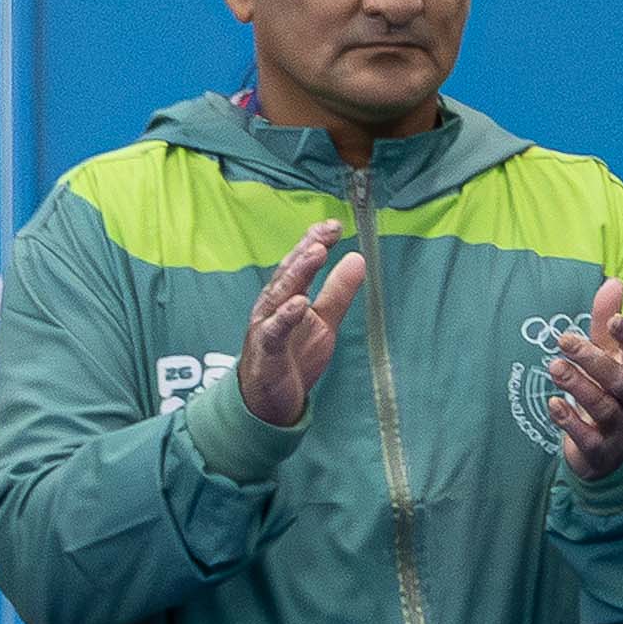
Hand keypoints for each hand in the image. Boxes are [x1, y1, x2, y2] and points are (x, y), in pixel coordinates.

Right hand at [238, 223, 366, 427]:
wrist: (268, 398)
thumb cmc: (293, 355)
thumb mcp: (324, 321)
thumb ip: (339, 292)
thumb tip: (356, 258)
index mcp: (288, 296)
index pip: (301, 264)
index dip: (315, 242)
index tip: (333, 224)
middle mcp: (273, 306)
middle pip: (289, 273)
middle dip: (306, 250)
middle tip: (325, 232)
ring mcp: (266, 327)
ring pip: (279, 295)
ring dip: (297, 273)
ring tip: (315, 253)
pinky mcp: (266, 351)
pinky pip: (274, 331)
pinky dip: (285, 316)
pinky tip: (298, 303)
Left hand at [546, 276, 622, 482]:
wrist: (616, 454)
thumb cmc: (612, 393)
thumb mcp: (612, 358)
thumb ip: (609, 323)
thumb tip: (614, 281)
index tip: (617, 320)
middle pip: (618, 380)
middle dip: (593, 360)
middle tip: (564, 340)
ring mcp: (618, 428)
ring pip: (602, 407)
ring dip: (578, 386)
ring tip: (554, 367)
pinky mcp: (600, 449)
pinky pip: (587, 437)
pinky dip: (570, 421)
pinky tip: (553, 404)